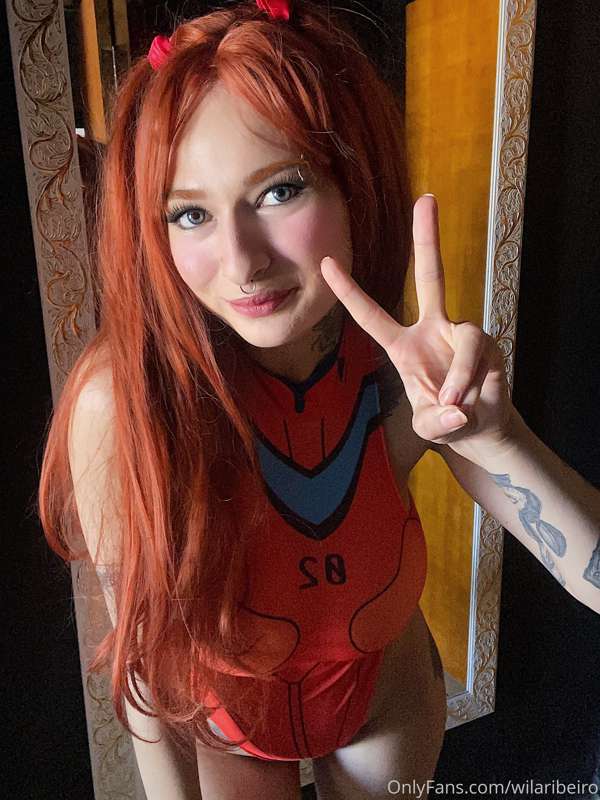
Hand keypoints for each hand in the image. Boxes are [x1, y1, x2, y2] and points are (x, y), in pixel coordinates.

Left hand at [320, 194, 515, 460]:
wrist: (479, 428)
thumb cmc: (444, 420)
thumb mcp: (428, 428)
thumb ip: (435, 423)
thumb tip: (455, 411)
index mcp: (403, 345)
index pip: (371, 314)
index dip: (350, 291)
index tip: (326, 262)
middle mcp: (433, 329)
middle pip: (431, 276)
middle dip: (428, 238)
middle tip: (426, 198)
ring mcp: (462, 333)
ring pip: (464, 340)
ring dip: (458, 376)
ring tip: (454, 405)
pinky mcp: (487, 344)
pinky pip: (478, 356)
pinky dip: (470, 381)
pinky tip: (469, 402)